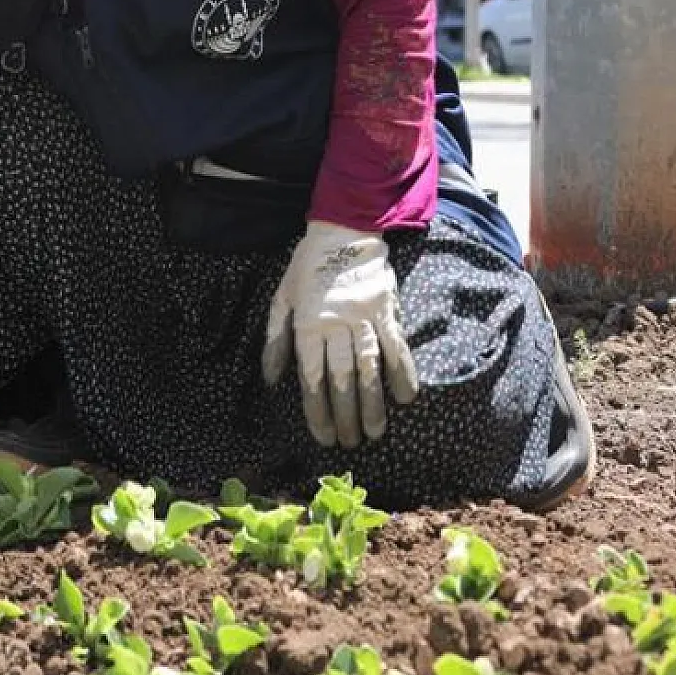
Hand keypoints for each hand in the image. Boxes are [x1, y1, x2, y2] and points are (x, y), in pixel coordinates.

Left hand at [262, 221, 418, 449]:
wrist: (343, 231)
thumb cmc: (308, 267)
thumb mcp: (282, 299)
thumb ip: (275, 340)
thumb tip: (270, 379)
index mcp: (307, 325)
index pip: (311, 377)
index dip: (317, 410)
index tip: (322, 436)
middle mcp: (335, 326)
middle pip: (341, 379)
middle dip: (345, 415)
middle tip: (350, 443)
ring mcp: (364, 318)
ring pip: (369, 369)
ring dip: (372, 404)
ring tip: (374, 432)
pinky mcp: (387, 311)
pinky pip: (397, 346)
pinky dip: (402, 372)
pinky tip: (405, 398)